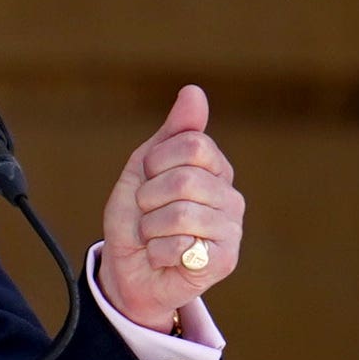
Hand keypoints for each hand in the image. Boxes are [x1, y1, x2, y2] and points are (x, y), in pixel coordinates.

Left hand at [98, 85, 243, 331]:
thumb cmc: (136, 217)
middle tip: (148, 213)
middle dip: (148, 198)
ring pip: (179, 214)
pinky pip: (180, 245)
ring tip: (154, 236)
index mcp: (214, 170)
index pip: (191, 144)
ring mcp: (231, 230)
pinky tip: (164, 257)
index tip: (148, 179)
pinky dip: (157, 251)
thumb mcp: (144, 168)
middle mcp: (230, 197)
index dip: (155, 162)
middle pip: (185, 179)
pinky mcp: (224, 260)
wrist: (127, 268)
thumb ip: (172, 132)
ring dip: (149, 228)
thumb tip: (194, 91)